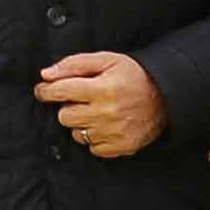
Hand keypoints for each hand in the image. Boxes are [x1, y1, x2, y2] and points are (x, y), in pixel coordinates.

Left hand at [37, 50, 167, 156]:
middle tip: (81, 100)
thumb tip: (46, 75)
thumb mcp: (107, 60)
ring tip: (97, 112)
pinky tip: (105, 125)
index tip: (43, 90)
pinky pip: (92, 148)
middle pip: (64, 116)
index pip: (61, 92)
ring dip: (82, 123)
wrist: (166, 97)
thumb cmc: (134, 75)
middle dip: (68, 107)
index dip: (46, 91)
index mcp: (103, 88)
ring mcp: (113, 133)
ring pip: (76, 134)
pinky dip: (95, 138)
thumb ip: (74, 64)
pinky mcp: (120, 147)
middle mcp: (107, 113)